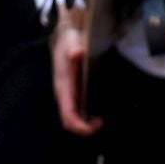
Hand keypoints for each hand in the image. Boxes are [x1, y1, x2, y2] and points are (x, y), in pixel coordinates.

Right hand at [50, 12, 100, 135]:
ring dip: (86, 122)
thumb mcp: (72, 43)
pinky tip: (98, 109)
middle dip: (85, 127)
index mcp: (63, 87)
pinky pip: (78, 110)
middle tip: (101, 122)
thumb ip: (74, 49)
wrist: (65, 36)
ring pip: (74, 117)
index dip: (80, 126)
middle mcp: (64, 94)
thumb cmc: (69, 42)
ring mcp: (68, 94)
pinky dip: (88, 114)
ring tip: (101, 118)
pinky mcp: (74, 93)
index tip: (96, 125)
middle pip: (70, 121)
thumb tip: (77, 52)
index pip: (68, 115)